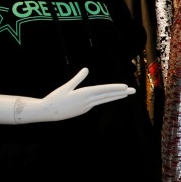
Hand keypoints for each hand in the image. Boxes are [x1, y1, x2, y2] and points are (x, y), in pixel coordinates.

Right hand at [0, 68, 135, 124]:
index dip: (115, 88)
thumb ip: (78, 78)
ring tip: (125, 94)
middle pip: (107, 96)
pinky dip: (103, 99)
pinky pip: (96, 102)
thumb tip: (86, 69)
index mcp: (84, 94)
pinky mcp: (83, 110)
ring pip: (104, 100)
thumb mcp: (66, 87)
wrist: (47, 113)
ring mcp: (86, 107)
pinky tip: (108, 97)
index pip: (103, 90)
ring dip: (115, 96)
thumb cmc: (55, 98)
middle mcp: (88, 101)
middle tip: (133, 90)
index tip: (125, 87)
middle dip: (121, 93)